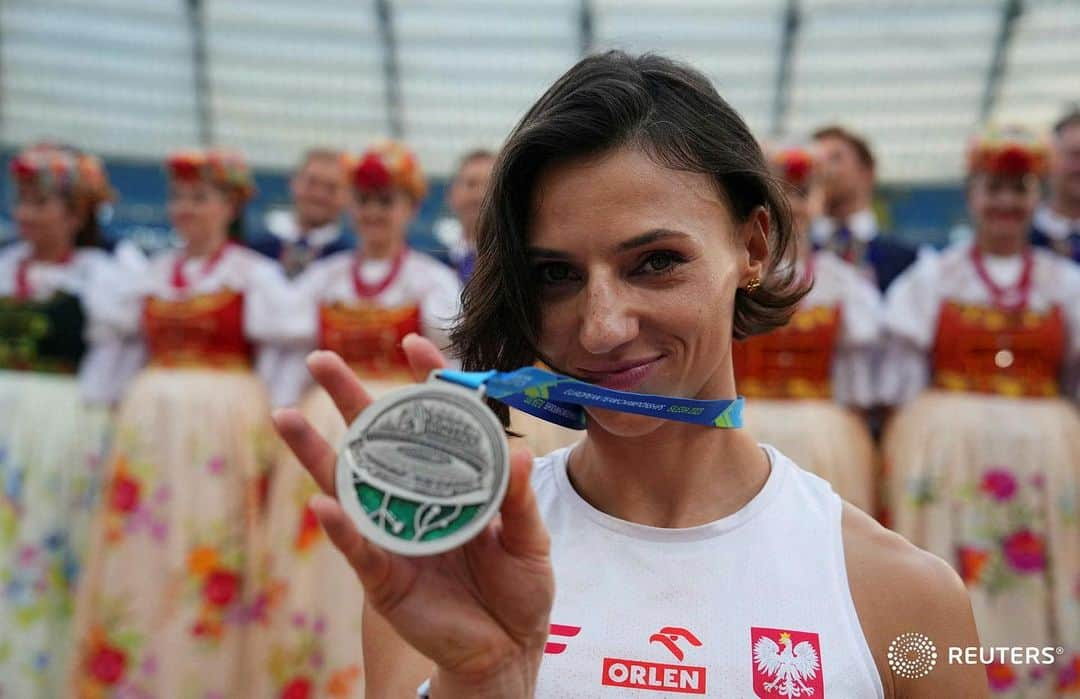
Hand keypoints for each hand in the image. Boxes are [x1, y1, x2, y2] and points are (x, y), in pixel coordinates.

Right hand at [272, 334, 553, 696]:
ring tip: (287, 417)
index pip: (436, 424)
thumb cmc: (518, 588)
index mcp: (453, 483)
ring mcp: (393, 535)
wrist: (508, 649)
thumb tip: (515, 453)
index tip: (413, 343)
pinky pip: (359, 549)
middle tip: (320, 358)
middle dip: (348, 399)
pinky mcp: (384, 577)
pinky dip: (341, 528)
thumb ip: (518, 499)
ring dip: (317, 453)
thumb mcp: (529, 539)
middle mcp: (415, 500)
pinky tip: (322, 502)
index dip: (425, 384)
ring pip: (349, 488)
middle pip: (377, 442)